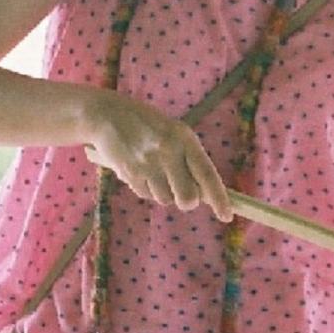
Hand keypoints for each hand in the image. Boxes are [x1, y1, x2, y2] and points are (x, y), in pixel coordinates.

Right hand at [84, 93, 232, 220]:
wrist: (107, 116)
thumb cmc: (148, 125)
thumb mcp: (175, 133)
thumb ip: (190, 158)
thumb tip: (205, 193)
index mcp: (185, 139)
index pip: (207, 174)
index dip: (219, 198)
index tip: (226, 216)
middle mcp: (168, 152)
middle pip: (187, 197)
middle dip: (188, 201)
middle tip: (183, 192)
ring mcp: (147, 164)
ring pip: (165, 199)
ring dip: (164, 193)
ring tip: (156, 172)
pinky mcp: (129, 174)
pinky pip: (146, 195)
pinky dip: (147, 189)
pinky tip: (141, 171)